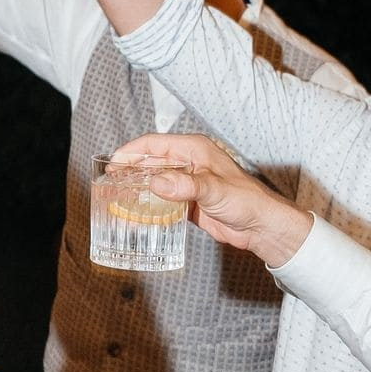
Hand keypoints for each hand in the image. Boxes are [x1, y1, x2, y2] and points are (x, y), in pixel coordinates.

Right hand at [107, 133, 314, 267]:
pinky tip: (135, 211)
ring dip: (136, 187)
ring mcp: (187, 183)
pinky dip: (148, 203)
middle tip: (107, 181)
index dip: (131, 151)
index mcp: (195, 150)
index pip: (155, 144)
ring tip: (115, 196)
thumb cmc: (247, 201)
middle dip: (129, 169)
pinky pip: (162, 199)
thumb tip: (156, 183)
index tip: (113, 163)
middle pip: (151, 161)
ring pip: (154, 180)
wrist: (262, 228)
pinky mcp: (188, 202)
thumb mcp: (215, 190)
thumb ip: (186, 186)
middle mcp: (189, 163)